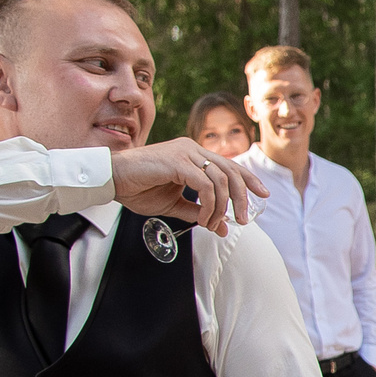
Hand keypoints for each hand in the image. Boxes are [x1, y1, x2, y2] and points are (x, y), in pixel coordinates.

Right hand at [111, 137, 266, 235]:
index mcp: (194, 154)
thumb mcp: (174, 204)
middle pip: (232, 172)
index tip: (263, 194)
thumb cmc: (139, 189)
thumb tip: (223, 227)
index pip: (230, 165)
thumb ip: (199, 212)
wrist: (112, 179)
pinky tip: (203, 218)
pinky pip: (205, 186)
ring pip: (221, 180)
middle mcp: (193, 149)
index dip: (249, 179)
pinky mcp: (177, 162)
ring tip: (213, 224)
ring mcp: (186, 153)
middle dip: (242, 198)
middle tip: (243, 219)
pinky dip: (209, 205)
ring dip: (222, 207)